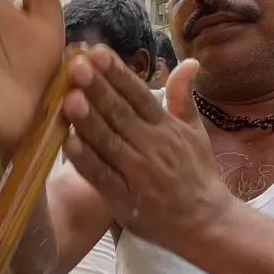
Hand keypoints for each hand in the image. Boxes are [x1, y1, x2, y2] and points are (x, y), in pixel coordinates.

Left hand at [62, 50, 235, 249]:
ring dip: (88, 120)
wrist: (206, 222)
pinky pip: (101, 176)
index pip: (139, 94)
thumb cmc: (196, 173)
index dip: (118, 73)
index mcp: (165, 127)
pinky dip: (85, 160)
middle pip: (120, 113)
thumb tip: (189, 61)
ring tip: (68, 97)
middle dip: (97, 88)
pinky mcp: (125, 200)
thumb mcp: (195, 132)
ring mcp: (137, 174)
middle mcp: (152, 146)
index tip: (97, 51)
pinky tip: (67, 142)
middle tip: (76, 65)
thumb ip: (183, 97)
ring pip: (108, 142)